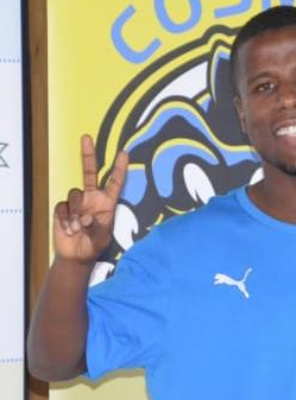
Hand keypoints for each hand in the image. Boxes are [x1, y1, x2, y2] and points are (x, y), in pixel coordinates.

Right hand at [53, 134, 128, 264]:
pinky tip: (69, 229)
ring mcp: (77, 202)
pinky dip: (66, 219)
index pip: (114, 182)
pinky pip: (63, 207)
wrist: (77, 256)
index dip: (119, 168)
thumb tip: (86, 217)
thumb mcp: (102, 238)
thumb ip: (97, 227)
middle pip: (88, 172)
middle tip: (86, 137)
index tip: (124, 153)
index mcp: (107, 202)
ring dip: (76, 212)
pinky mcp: (63, 209)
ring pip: (74, 194)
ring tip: (79, 228)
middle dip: (87, 154)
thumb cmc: (94, 244)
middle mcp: (92, 198)